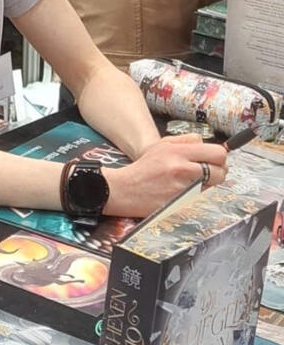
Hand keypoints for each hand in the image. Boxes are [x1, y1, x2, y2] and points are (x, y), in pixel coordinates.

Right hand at [103, 133, 228, 217]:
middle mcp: (181, 168)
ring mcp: (182, 187)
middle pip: (220, 171)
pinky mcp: (181, 203)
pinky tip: (184, 193)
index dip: (220, 158)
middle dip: (218, 172)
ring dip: (207, 185)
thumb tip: (207, 143)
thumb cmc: (145, 168)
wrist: (124, 189)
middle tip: (208, 173)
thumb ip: (186, 140)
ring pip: (212, 186)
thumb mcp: (162, 145)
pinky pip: (201, 198)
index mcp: (177, 151)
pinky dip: (197, 196)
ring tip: (192, 183)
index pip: (218, 152)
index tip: (214, 161)